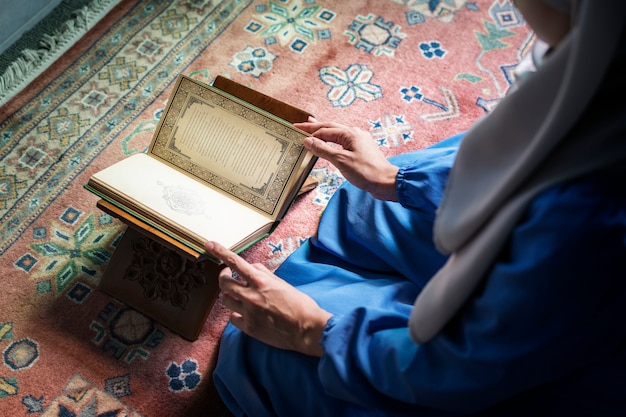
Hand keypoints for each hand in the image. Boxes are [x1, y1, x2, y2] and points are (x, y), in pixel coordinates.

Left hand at [205, 241, 331, 356]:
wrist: (306, 329)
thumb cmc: (300, 304)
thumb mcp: (283, 283)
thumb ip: (264, 275)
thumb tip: (252, 269)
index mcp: (261, 281)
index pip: (235, 262)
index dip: (220, 252)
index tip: (209, 244)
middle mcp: (251, 295)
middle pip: (223, 282)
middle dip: (223, 276)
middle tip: (228, 276)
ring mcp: (248, 312)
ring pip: (225, 300)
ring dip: (230, 295)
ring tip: (241, 296)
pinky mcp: (248, 328)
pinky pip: (232, 317)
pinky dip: (236, 313)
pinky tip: (246, 313)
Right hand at [295, 118, 398, 200]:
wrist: (385, 182)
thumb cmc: (366, 172)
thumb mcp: (341, 161)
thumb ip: (323, 149)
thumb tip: (308, 141)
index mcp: (350, 134)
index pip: (325, 130)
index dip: (310, 132)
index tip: (297, 131)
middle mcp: (355, 134)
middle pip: (331, 127)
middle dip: (315, 126)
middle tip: (300, 124)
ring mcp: (359, 141)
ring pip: (337, 133)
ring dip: (324, 130)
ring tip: (313, 126)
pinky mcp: (361, 150)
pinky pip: (343, 141)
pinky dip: (332, 139)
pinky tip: (330, 141)